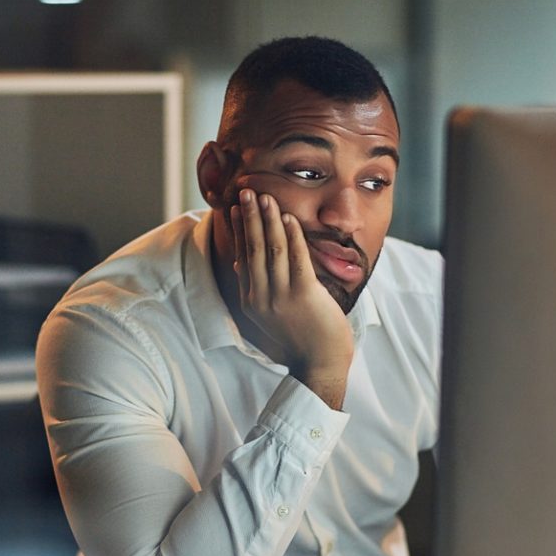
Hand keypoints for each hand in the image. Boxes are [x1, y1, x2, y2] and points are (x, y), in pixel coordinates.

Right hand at [231, 189, 353, 408]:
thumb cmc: (299, 339)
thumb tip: (240, 266)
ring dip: (268, 220)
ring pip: (271, 250)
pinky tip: (287, 218)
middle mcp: (261, 297)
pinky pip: (295, 258)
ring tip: (265, 197)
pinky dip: (291, 235)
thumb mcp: (267, 316)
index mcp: (250, 301)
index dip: (238, 230)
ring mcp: (280, 297)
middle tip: (246, 191)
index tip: (235, 208)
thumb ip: (254, 290)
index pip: (242, 257)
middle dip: (249, 217)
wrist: (320, 364)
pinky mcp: (303, 295)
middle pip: (252, 249)